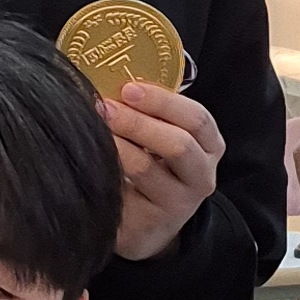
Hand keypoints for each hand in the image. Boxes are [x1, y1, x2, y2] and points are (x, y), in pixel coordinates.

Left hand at [103, 76, 222, 264]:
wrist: (149, 224)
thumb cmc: (155, 167)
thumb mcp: (164, 139)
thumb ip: (152, 112)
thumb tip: (109, 75)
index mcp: (209, 147)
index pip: (198, 120)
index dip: (163, 101)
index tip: (128, 88)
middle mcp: (201, 176)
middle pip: (178, 145)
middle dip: (138, 122)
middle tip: (105, 106)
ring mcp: (177, 204)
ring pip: (147, 169)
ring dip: (116, 144)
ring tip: (93, 128)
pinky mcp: (149, 223)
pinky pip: (122, 192)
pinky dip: (104, 169)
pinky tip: (90, 156)